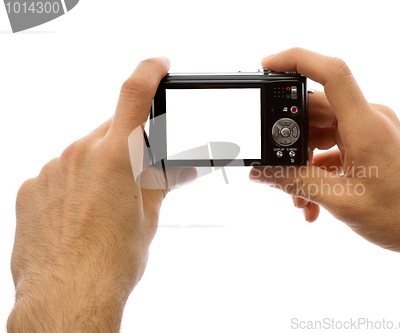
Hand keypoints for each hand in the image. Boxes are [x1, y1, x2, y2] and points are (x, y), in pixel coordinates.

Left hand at [8, 57, 195, 331]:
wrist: (68, 296)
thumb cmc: (110, 263)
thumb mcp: (148, 218)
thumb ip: (164, 183)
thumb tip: (183, 169)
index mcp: (115, 156)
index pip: (133, 94)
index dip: (149, 71)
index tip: (158, 65)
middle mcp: (78, 154)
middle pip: (110, 131)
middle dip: (128, 145)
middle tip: (137, 176)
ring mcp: (50, 170)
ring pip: (84, 154)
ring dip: (100, 168)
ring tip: (106, 207)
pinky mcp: (31, 189)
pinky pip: (58, 174)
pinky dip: (73, 184)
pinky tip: (80, 214)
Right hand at [250, 48, 399, 289]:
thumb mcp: (340, 200)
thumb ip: (295, 182)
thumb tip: (262, 172)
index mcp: (364, 124)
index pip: (330, 73)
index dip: (295, 60)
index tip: (267, 65)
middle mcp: (369, 119)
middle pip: (315, 110)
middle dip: (291, 141)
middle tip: (277, 170)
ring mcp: (372, 130)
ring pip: (322, 132)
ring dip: (305, 162)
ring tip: (299, 197)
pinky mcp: (373, 142)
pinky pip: (336, 146)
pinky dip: (321, 168)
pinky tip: (314, 199)